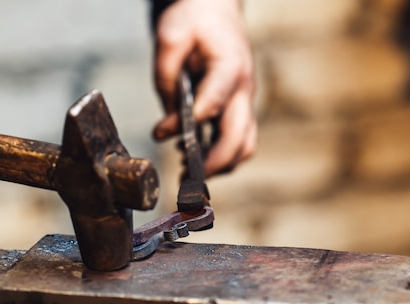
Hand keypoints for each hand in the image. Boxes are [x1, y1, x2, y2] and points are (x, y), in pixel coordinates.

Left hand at [152, 0, 256, 176]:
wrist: (216, 10)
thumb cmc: (194, 20)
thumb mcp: (170, 35)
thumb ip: (165, 76)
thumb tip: (166, 126)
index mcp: (229, 66)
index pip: (216, 101)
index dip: (193, 122)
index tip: (167, 134)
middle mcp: (243, 88)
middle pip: (239, 137)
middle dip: (213, 163)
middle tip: (185, 180)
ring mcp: (244, 101)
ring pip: (244, 145)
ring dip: (220, 165)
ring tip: (188, 175)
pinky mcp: (238, 109)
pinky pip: (237, 141)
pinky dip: (220, 157)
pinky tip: (192, 159)